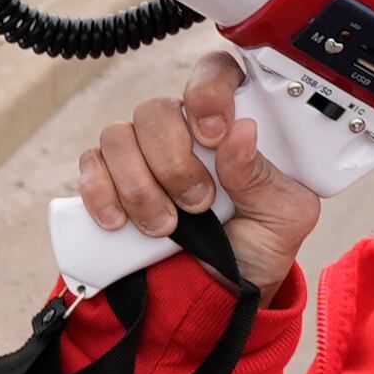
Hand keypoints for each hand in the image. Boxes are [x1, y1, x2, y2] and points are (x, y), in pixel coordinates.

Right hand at [75, 51, 314, 294]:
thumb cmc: (253, 252)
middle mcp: (181, 132)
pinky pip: (89, 167)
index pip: (213, 74)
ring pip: (119, 137)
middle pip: (156, 109)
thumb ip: (264, 175)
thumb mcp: (283, 219)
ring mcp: (141, 156)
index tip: (213, 135)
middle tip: (198, 204)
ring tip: (165, 227)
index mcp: (230, 127)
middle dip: (173, 162)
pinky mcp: (108, 183)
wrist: (212, 299)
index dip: (207, 92)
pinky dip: (102, 195)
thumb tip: (242, 130)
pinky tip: (121, 222)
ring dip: (140, 186)